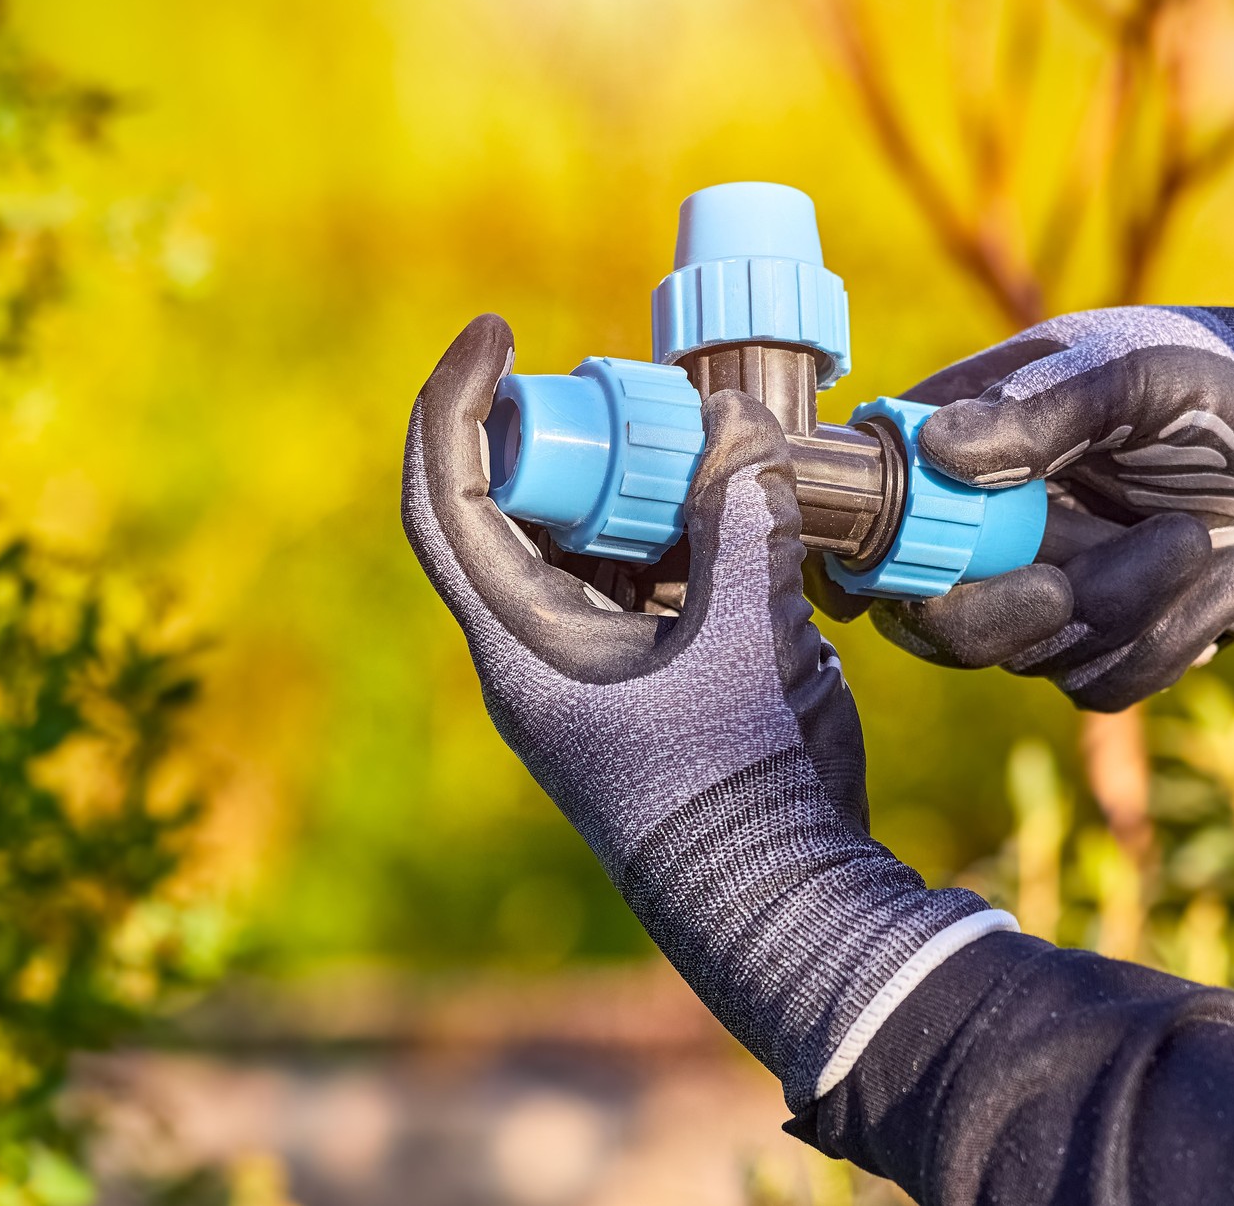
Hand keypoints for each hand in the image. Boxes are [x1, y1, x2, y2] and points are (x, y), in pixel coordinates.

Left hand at [404, 315, 1013, 1104]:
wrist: (784, 902)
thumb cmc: (744, 793)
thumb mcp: (746, 647)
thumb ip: (743, 530)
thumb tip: (740, 430)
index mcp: (522, 644)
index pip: (448, 501)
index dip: (455, 406)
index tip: (495, 330)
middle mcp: (540, 644)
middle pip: (516, 502)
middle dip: (567, 428)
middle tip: (635, 384)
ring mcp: (595, 656)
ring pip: (587, 531)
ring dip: (633, 473)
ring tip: (699, 427)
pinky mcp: (652, 665)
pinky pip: (645, 566)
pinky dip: (680, 519)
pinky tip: (734, 488)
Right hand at [814, 294, 1233, 710]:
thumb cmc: (1211, 384)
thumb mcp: (1131, 372)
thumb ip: (1040, 410)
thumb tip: (940, 453)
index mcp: (956, 448)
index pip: (872, 516)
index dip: (881, 556)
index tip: (943, 564)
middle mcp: (980, 531)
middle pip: (930, 618)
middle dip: (1008, 609)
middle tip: (1068, 583)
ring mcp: (1036, 592)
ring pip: (1030, 654)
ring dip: (1126, 606)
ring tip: (1204, 540)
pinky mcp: (1097, 643)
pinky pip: (1098, 681)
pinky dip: (1170, 639)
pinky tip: (1231, 581)